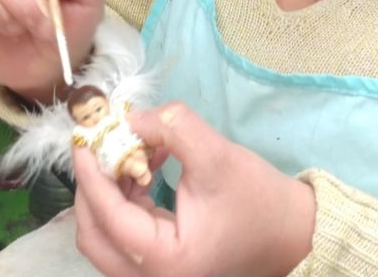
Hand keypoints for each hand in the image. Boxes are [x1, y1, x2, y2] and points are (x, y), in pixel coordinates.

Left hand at [73, 102, 314, 276]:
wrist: (292, 232)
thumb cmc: (258, 199)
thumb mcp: (217, 156)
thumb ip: (172, 129)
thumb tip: (129, 117)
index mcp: (164, 261)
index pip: (107, 216)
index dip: (91, 173)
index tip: (85, 136)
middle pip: (93, 232)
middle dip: (93, 183)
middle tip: (100, 141)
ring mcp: (152, 274)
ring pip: (105, 231)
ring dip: (109, 187)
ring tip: (132, 148)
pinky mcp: (158, 263)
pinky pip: (123, 230)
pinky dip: (124, 197)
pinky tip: (144, 165)